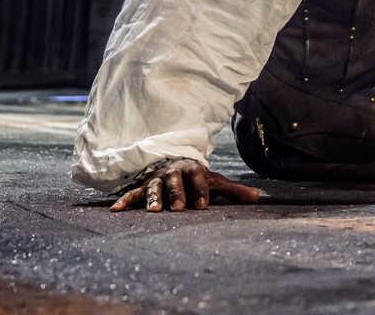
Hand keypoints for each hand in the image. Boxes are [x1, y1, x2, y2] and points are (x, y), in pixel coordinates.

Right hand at [108, 158, 261, 212]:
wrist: (173, 163)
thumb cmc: (197, 178)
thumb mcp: (215, 182)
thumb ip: (234, 191)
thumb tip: (258, 198)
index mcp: (193, 169)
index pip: (199, 177)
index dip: (201, 189)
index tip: (202, 205)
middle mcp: (174, 172)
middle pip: (175, 181)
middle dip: (178, 193)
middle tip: (179, 208)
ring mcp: (157, 179)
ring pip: (155, 187)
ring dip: (154, 198)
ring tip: (155, 211)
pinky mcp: (142, 187)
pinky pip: (132, 194)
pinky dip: (124, 201)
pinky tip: (116, 211)